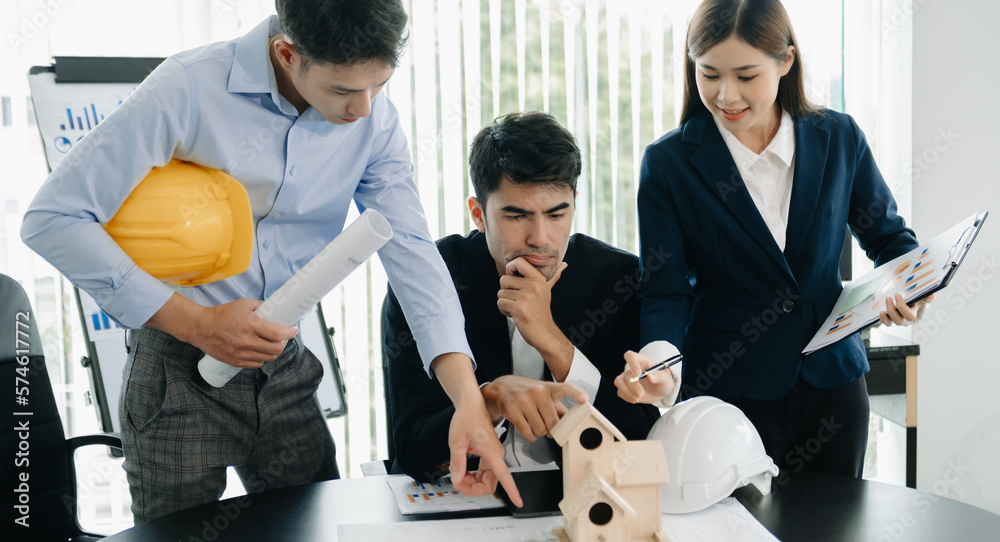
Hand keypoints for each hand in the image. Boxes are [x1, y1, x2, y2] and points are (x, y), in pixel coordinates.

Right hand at [191, 298, 297, 366]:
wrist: (200, 327)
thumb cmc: (221, 314)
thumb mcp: (243, 304)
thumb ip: (261, 306)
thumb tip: (276, 308)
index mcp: (250, 324)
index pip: (278, 333)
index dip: (290, 333)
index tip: (293, 330)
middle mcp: (246, 341)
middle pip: (276, 349)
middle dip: (283, 343)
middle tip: (282, 337)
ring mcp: (241, 353)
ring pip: (268, 358)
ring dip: (273, 351)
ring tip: (271, 344)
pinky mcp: (235, 362)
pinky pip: (257, 364)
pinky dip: (262, 358)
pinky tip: (259, 350)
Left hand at [431, 352, 521, 506]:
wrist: (470, 406)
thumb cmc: (467, 418)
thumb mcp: (457, 440)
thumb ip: (457, 461)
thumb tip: (456, 479)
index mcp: (492, 453)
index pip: (505, 477)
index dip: (513, 491)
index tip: (519, 503)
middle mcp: (496, 456)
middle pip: (490, 484)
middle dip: (472, 488)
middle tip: (456, 479)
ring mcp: (493, 457)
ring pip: (486, 481)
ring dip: (471, 483)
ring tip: (457, 472)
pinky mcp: (489, 456)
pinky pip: (483, 474)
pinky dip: (472, 476)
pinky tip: (462, 469)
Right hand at [481, 375, 587, 441]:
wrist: (501, 387)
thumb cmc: (526, 391)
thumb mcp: (543, 393)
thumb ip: (559, 407)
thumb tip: (572, 421)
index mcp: (548, 387)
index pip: (565, 388)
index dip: (576, 394)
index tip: (585, 399)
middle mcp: (537, 392)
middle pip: (553, 422)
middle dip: (551, 429)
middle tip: (547, 426)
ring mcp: (524, 401)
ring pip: (541, 430)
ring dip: (540, 433)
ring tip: (535, 425)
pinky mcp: (513, 410)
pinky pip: (528, 433)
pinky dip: (531, 437)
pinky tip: (530, 431)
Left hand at [498, 259, 573, 377]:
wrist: (545, 333)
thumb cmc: (542, 311)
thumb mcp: (547, 291)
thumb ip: (553, 277)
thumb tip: (564, 264)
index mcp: (538, 278)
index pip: (518, 261)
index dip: (510, 269)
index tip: (514, 280)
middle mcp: (533, 285)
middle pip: (503, 279)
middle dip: (506, 291)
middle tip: (517, 300)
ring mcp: (526, 297)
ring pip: (500, 293)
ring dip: (505, 303)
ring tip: (517, 308)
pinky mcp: (519, 308)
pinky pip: (500, 303)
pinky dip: (504, 310)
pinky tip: (514, 314)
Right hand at [615, 349, 676, 404]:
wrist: (660, 391)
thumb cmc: (663, 381)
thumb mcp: (666, 379)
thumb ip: (659, 377)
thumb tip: (649, 376)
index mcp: (641, 361)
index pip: (630, 356)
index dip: (632, 363)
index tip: (638, 374)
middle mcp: (631, 368)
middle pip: (626, 373)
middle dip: (633, 385)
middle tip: (641, 394)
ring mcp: (626, 378)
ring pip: (618, 381)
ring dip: (627, 391)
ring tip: (638, 399)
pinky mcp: (624, 388)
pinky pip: (620, 392)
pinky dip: (627, 397)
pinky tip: (636, 400)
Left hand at [879, 293, 934, 326]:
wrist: (912, 298)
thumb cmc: (918, 299)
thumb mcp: (923, 298)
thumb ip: (926, 298)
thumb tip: (931, 295)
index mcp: (916, 316)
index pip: (910, 316)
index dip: (902, 307)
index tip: (897, 295)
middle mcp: (906, 321)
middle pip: (899, 321)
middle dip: (892, 310)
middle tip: (889, 297)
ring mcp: (898, 320)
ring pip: (891, 322)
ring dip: (887, 312)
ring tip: (886, 300)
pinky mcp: (890, 319)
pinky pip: (886, 322)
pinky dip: (883, 318)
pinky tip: (880, 311)